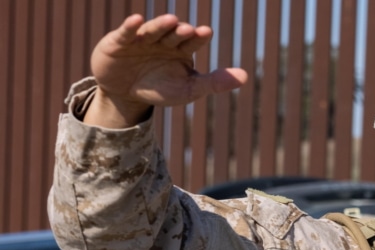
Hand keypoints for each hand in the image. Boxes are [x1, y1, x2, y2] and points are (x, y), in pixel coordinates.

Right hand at [86, 14, 247, 127]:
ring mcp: (141, 39)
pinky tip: (137, 20)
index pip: (193, 41)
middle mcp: (163, 40)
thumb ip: (214, 83)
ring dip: (161, 25)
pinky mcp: (119, 41)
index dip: (199, 36)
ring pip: (153, 30)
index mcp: (181, 49)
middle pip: (173, 34)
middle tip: (189, 29)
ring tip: (172, 21)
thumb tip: (245, 77)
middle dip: (180, 31)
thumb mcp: (189, 89)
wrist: (125, 94)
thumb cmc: (160, 88)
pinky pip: (126, 32)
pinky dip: (131, 26)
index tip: (206, 32)